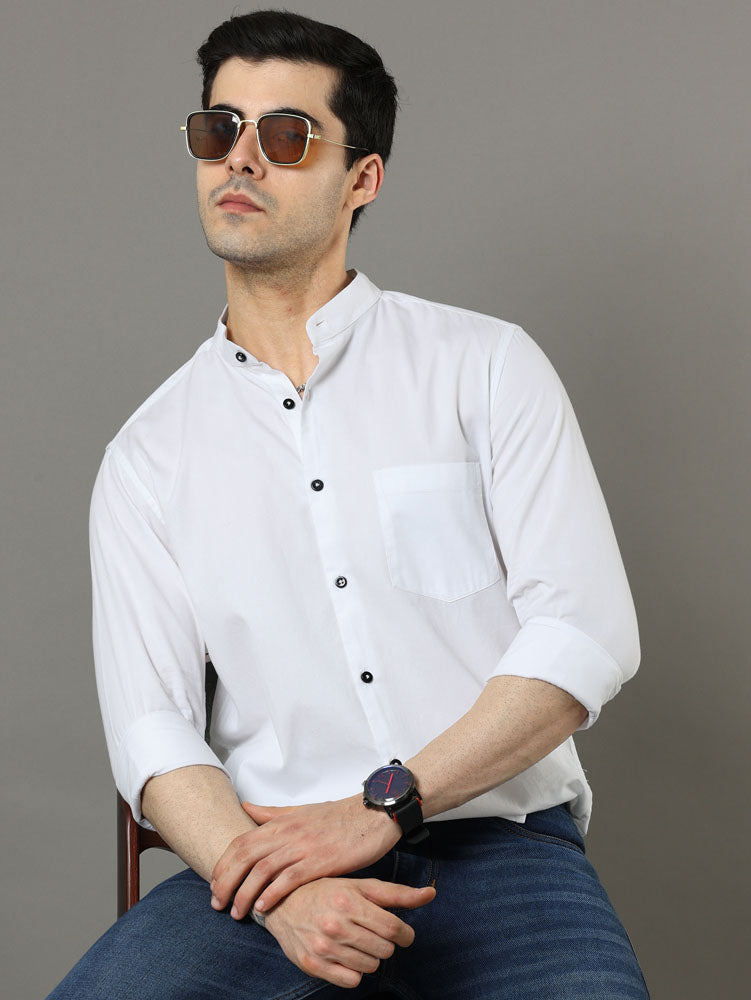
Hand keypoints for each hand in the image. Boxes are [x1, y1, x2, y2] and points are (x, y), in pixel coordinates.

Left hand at [210, 795, 400, 917]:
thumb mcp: (301, 810)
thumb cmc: (338, 815)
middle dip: (225, 882)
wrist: (373, 814)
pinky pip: (289, 879)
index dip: (223, 864)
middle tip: (217, 904)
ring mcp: (303, 846)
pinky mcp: (321, 860)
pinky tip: (263, 908)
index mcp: (281, 821)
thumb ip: (272, 813)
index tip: (215, 884)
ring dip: (244, 894)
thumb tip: (245, 807)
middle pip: (244, 857)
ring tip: (237, 913)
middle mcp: (287, 832)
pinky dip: (272, 894)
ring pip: (262, 870)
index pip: (240, 842)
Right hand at [264, 876, 435, 988]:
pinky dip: (354, 971)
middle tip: (374, 933)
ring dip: (370, 956)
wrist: (282, 904)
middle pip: (384, 949)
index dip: (405, 934)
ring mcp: (323, 946)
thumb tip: (432, 894)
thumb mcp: (361, 886)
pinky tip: (347, 954)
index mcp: (349, 900)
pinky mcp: (312, 964)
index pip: (393, 928)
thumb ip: (397, 893)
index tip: (403, 933)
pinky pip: (352, 980)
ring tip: (358, 941)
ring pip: (370, 966)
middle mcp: (335, 924)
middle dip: (386, 943)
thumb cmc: (327, 891)